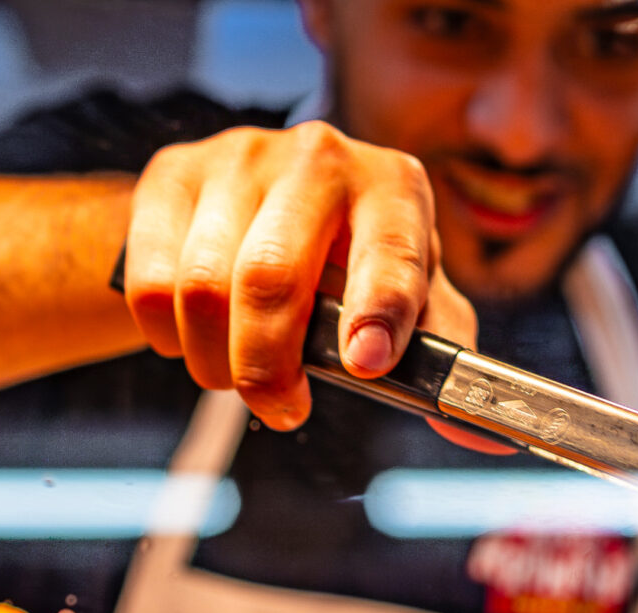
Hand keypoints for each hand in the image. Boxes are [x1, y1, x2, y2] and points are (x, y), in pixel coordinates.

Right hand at [123, 121, 509, 453]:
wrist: (247, 204)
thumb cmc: (345, 262)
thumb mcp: (404, 299)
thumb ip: (441, 359)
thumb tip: (485, 432)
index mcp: (393, 186)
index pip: (390, 251)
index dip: (379, 311)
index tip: (365, 365)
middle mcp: (320, 156)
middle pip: (271, 279)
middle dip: (268, 368)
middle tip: (279, 409)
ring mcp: (239, 157)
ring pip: (203, 287)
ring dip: (214, 361)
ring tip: (233, 374)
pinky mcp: (173, 173)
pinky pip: (152, 282)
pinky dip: (166, 337)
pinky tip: (190, 339)